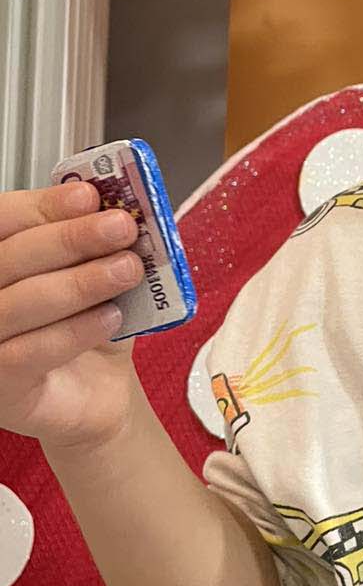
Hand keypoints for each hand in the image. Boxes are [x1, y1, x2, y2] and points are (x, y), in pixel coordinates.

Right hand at [0, 183, 144, 451]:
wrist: (100, 390)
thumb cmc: (90, 323)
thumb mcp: (99, 273)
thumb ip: (101, 243)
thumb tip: (119, 207)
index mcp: (1, 258)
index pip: (3, 220)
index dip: (43, 205)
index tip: (89, 195)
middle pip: (11, 258)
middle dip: (71, 238)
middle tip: (121, 227)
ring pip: (20, 303)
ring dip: (80, 282)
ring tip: (128, 269)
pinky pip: (27, 353)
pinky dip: (73, 331)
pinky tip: (110, 317)